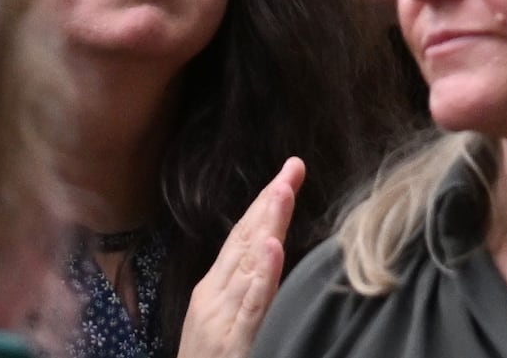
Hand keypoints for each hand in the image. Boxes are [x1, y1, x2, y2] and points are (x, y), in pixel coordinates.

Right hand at [180, 158, 304, 357]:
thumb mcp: (222, 323)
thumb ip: (243, 292)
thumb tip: (269, 258)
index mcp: (215, 289)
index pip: (242, 237)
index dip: (265, 203)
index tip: (288, 172)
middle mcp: (215, 294)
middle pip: (245, 240)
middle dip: (270, 201)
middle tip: (291, 168)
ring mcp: (222, 316)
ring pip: (249, 264)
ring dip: (267, 224)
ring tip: (283, 191)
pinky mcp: (233, 340)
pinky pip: (250, 304)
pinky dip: (262, 275)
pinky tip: (273, 249)